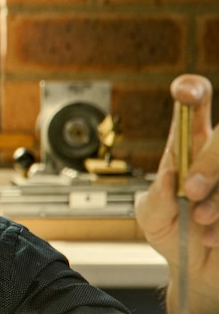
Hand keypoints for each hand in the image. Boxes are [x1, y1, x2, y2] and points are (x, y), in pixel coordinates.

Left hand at [134, 74, 218, 312]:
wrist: (196, 272)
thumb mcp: (149, 216)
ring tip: (200, 220)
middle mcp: (217, 156)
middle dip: (209, 162)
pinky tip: (214, 236)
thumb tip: (169, 174)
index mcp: (188, 146)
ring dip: (218, 198)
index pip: (194, 104)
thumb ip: (154, 197)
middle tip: (190, 191)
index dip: (192, 89)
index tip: (185, 93)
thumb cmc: (171, 233)